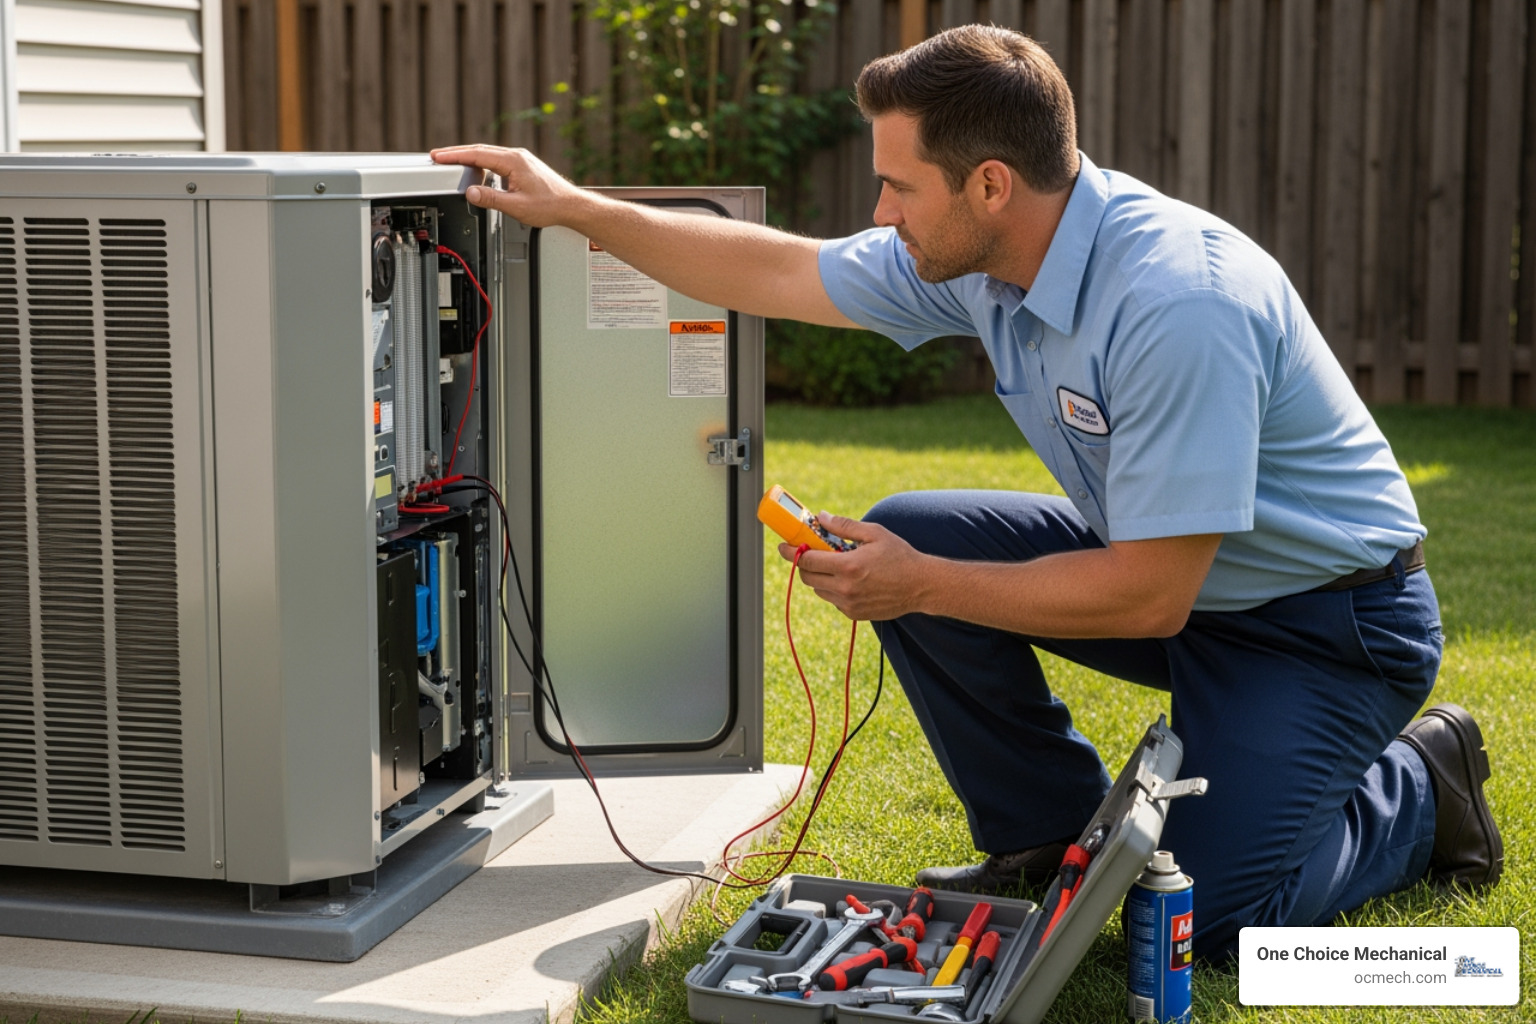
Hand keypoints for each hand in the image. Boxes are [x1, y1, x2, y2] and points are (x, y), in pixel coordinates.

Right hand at [429, 145, 589, 227]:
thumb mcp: (517, 206)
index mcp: (513, 161)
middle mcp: (516, 155)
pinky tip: (476, 169)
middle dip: (456, 153)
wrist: (571, 205)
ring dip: (469, 157)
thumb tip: (471, 193)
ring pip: (488, 154)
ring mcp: (520, 159)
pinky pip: (496, 160)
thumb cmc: (551, 205)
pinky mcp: (522, 165)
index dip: (454, 156)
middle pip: (479, 150)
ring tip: (451, 162)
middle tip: (437, 156)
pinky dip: (482, 162)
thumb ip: (491, 199)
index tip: (438, 156)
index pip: (477, 155)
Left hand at [777, 513, 931, 620]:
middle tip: (809, 552)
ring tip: (836, 565)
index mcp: (848, 566)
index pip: (807, 560)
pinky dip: (833, 588)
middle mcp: (845, 588)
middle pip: (807, 577)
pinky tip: (850, 579)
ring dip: (819, 576)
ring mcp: (849, 604)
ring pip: (818, 590)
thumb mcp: (874, 534)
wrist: (921, 586)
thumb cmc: (900, 556)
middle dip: (803, 563)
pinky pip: (832, 599)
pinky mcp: (854, 614)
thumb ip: (845, 526)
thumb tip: (822, 518)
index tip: (783, 546)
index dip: (792, 552)